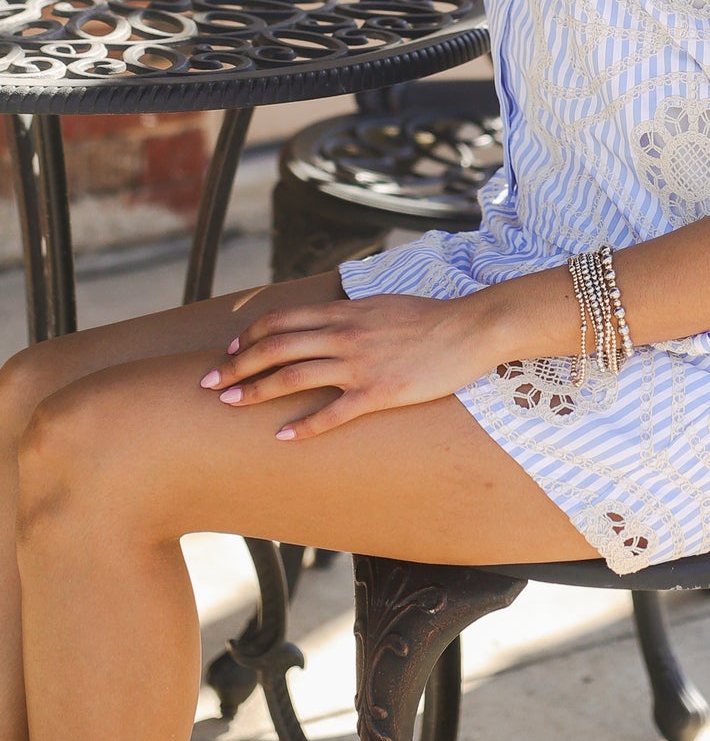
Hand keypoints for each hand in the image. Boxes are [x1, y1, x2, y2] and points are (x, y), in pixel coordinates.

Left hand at [198, 290, 498, 439]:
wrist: (470, 329)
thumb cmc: (430, 317)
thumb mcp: (382, 303)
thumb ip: (351, 311)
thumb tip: (329, 318)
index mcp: (345, 311)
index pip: (283, 319)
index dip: (250, 335)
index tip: (229, 350)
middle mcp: (345, 334)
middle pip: (276, 347)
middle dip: (236, 364)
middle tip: (207, 383)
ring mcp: (360, 364)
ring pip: (294, 376)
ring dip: (255, 391)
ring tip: (228, 404)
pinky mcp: (379, 393)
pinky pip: (333, 412)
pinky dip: (303, 426)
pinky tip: (282, 437)